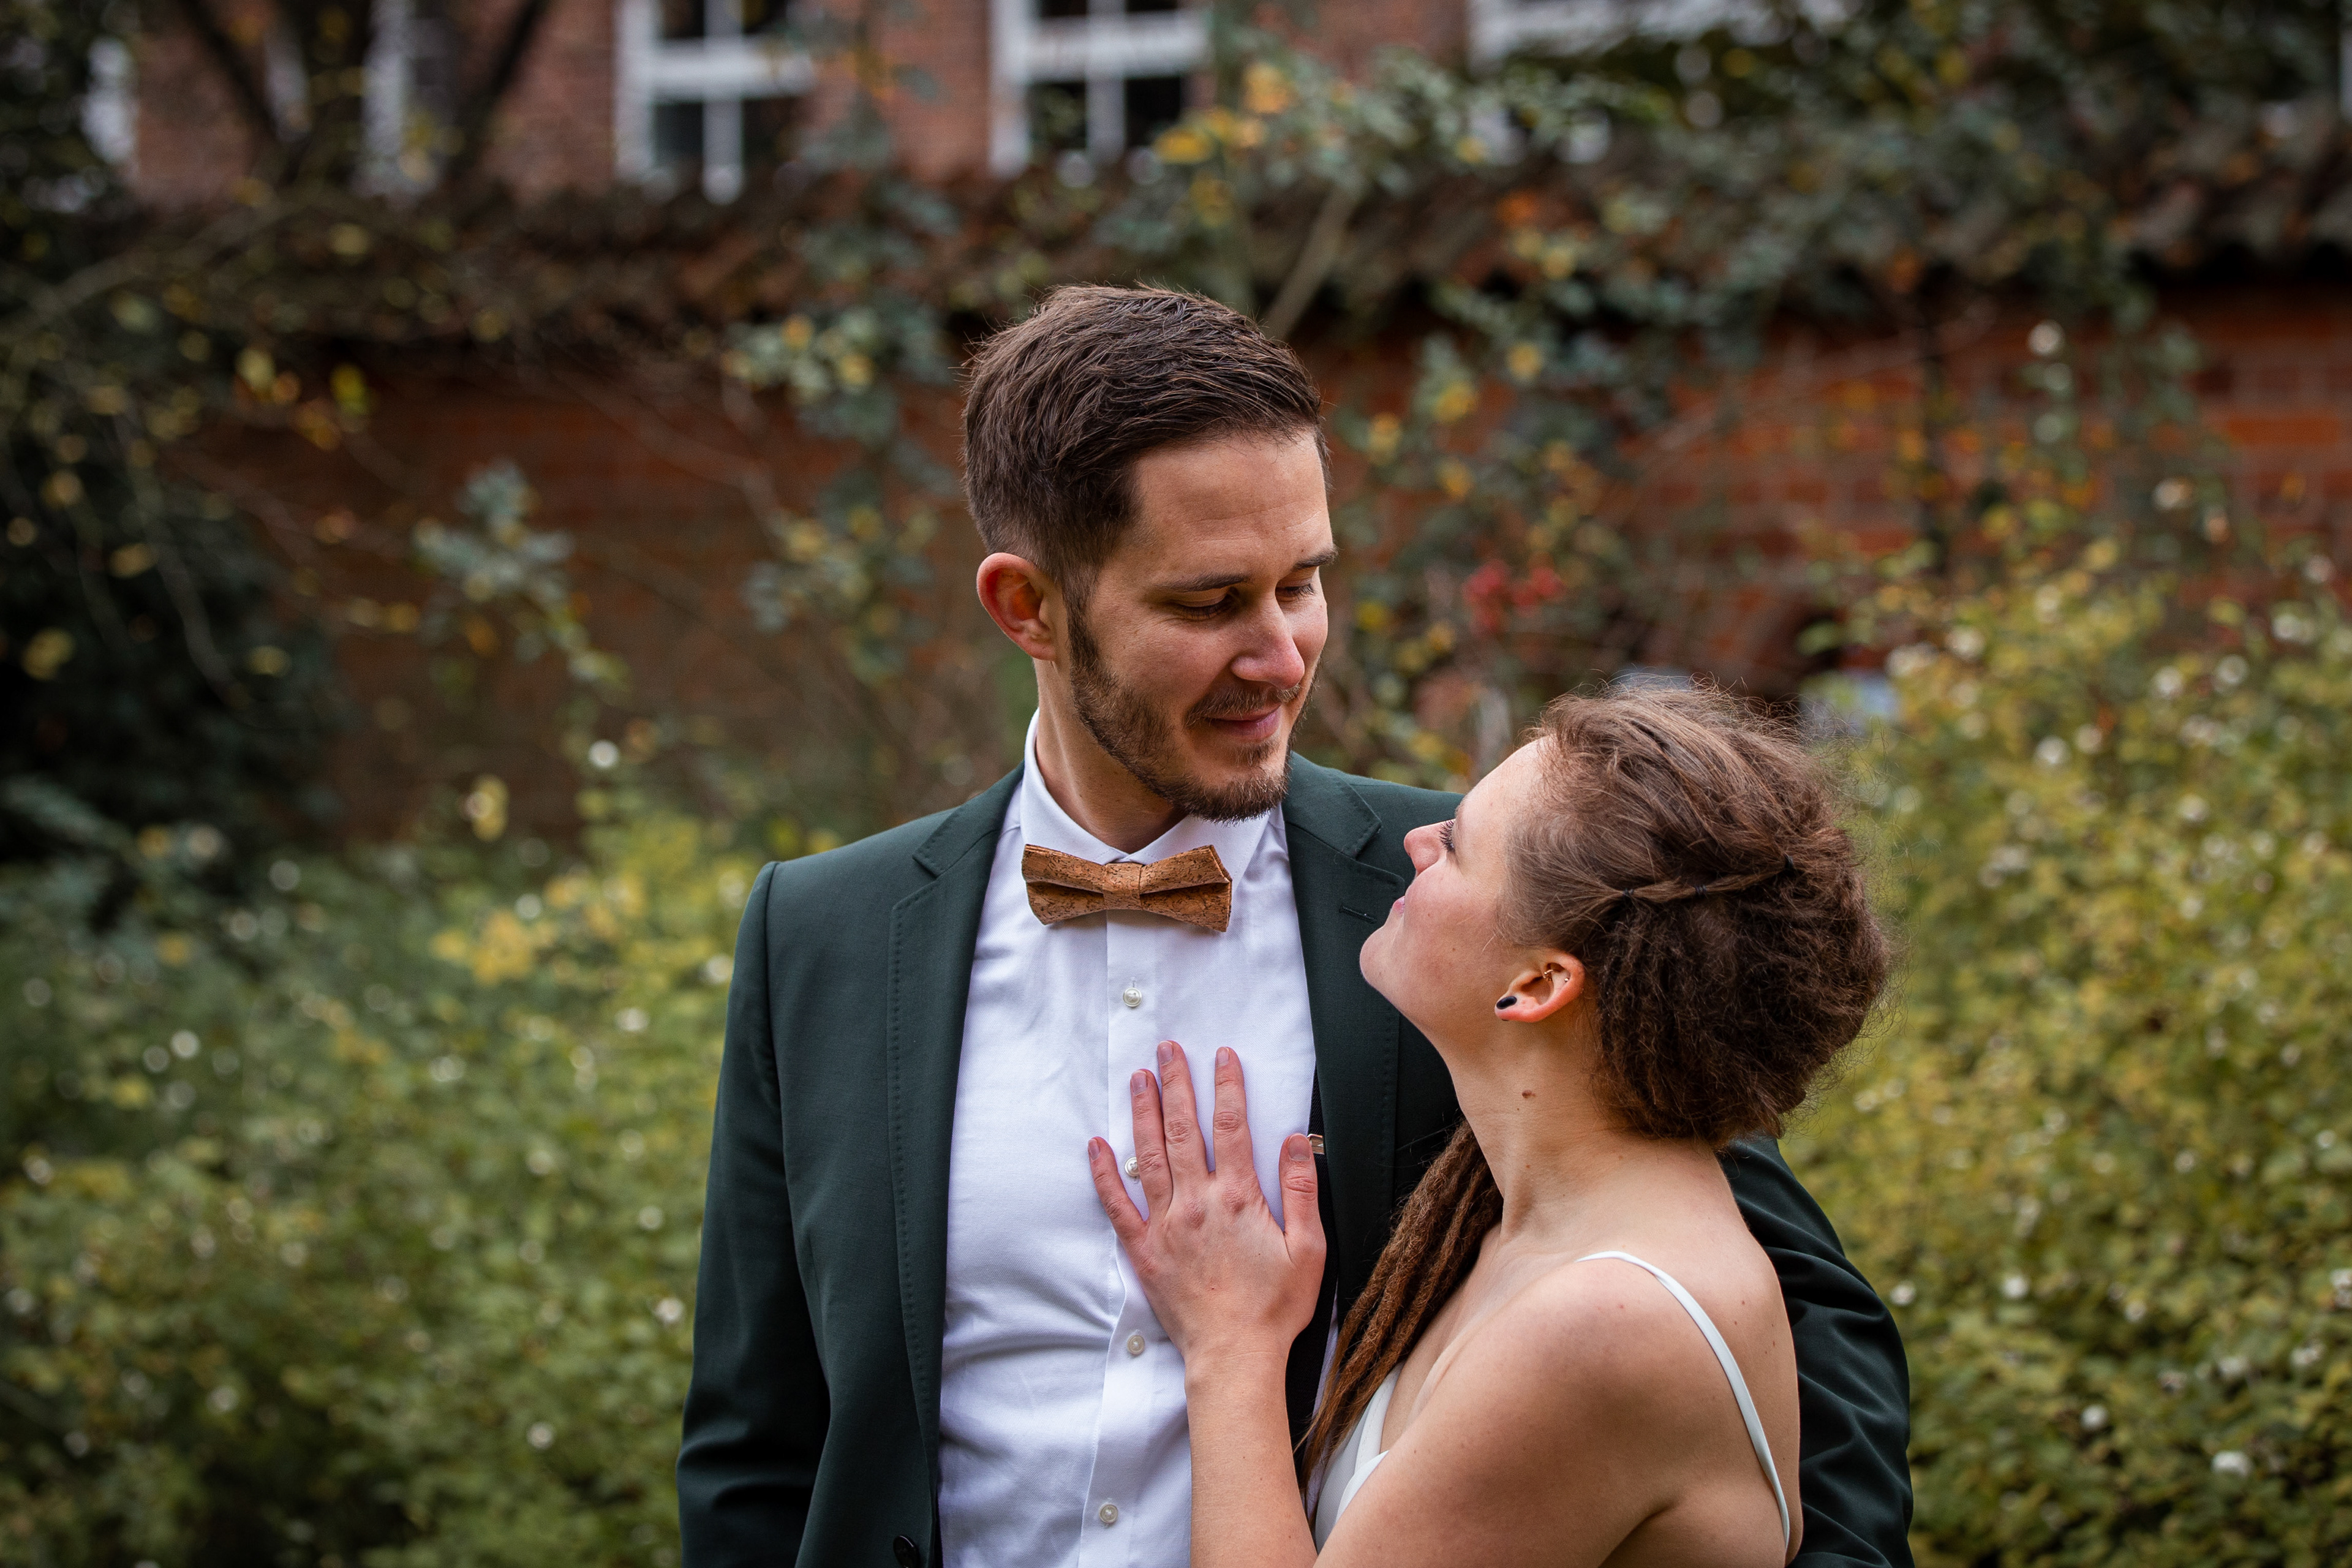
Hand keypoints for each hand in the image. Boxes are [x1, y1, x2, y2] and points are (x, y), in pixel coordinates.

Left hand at [1087, 1041, 1326, 1371]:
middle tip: (1168, 1049)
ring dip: (1144, 1113)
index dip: (1228, 1086)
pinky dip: (1105, 1173)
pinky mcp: (1144, 1249)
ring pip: (1150, 1155)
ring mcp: (1166, 1224)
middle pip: (1184, 1130)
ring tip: (1139, 1078)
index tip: (1222, 1055)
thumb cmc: (1275, 1307)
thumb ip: (1303, 1190)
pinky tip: (1097, 1144)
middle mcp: (1197, 1202)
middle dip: (1177, 1083)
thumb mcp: (1310, 1248)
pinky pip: (1118, 1204)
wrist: (1235, 1356)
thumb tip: (1297, 1140)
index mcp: (1239, 1198)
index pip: (1232, 1127)